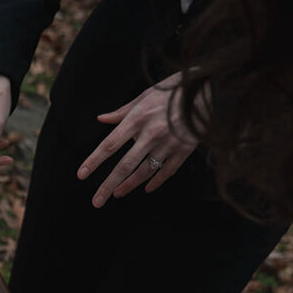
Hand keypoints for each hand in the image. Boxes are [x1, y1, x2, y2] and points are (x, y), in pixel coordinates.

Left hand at [78, 72, 198, 207]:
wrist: (211, 91)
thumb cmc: (174, 90)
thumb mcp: (146, 95)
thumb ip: (122, 111)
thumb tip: (101, 119)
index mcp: (138, 118)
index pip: (110, 144)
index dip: (94, 160)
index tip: (81, 175)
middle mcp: (151, 134)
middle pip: (124, 166)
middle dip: (108, 186)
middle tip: (96, 202)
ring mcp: (168, 144)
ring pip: (144, 172)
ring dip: (128, 186)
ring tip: (116, 194)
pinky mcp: (184, 151)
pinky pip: (166, 172)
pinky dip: (155, 182)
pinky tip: (146, 189)